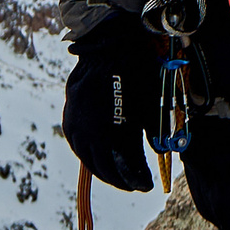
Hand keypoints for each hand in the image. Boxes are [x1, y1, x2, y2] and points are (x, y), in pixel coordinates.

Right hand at [61, 10, 156, 192]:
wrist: (112, 42)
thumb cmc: (137, 70)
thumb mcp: (149, 101)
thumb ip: (151, 130)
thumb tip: (159, 154)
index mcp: (109, 127)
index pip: (120, 164)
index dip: (134, 177)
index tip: (146, 186)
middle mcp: (87, 127)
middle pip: (101, 165)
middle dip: (119, 177)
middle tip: (134, 184)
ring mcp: (74, 120)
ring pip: (86, 155)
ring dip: (101, 167)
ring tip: (117, 174)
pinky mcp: (70, 113)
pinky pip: (77, 141)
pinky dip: (89, 152)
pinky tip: (100, 156)